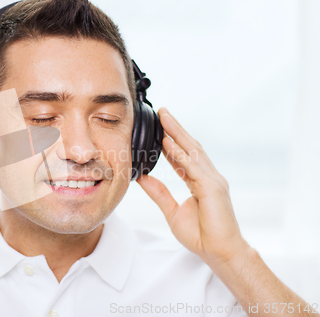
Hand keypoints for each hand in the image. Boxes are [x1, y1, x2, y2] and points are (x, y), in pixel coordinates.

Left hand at [136, 107, 248, 265]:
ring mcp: (213, 180)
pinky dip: (180, 154)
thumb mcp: (173, 211)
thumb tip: (143, 178)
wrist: (220, 253)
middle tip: (162, 112)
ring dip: (177, 133)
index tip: (159, 128)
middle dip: (175, 129)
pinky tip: (169, 142)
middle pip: (190, 147)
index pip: (183, 156)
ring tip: (164, 117)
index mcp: (200, 181)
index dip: (171, 141)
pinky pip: (193, 167)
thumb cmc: (202, 235)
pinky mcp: (213, 188)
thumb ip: (160, 193)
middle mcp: (209, 177)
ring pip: (192, 152)